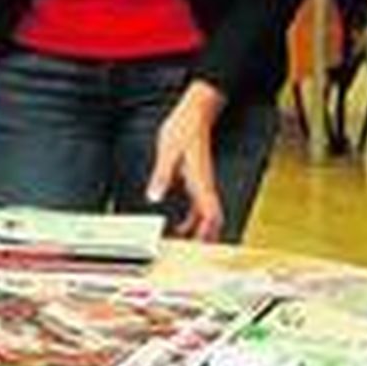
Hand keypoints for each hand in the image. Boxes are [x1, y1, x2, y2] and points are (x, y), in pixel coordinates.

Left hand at [145, 80, 226, 241]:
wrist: (195, 112)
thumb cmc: (184, 128)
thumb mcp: (167, 152)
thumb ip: (161, 175)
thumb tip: (154, 196)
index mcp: (200, 181)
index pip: (209, 213)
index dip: (206, 232)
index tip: (197, 246)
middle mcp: (205, 184)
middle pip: (212, 218)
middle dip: (205, 237)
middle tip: (191, 253)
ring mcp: (203, 182)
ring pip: (206, 213)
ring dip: (198, 229)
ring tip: (184, 244)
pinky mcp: (198, 178)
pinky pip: (199, 204)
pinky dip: (193, 218)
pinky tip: (182, 223)